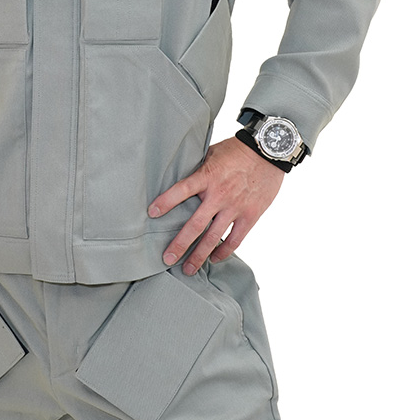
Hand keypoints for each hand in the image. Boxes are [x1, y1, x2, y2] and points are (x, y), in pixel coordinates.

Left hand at [147, 135, 283, 273]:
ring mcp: (235, 207)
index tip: (152, 213)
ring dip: (199, 256)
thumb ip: (199, 169)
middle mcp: (219, 195)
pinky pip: (235, 239)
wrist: (268, 151)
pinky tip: (214, 258)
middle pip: (195, 225)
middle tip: (167, 259)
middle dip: (179, 244)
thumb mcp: (212, 153)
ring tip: (188, 269)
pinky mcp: (250, 215)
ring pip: (213, 237)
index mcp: (207, 176)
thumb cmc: (237, 150)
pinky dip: (224, 251)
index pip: (181, 190)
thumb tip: (180, 177)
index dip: (165, 202)